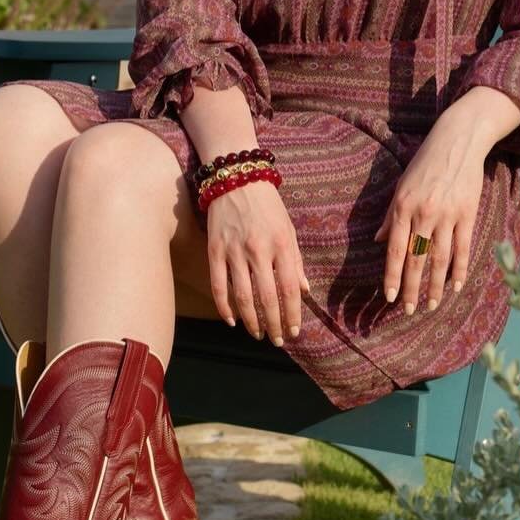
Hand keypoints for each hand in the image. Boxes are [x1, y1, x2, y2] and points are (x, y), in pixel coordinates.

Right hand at [205, 179, 311, 346]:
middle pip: (266, 297)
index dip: (293, 313)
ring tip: (258, 334)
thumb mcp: (289, 229)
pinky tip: (232, 321)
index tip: (295, 330)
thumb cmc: (268, 205)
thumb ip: (296, 261)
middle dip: (274, 324)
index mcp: (281, 244)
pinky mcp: (215, 250)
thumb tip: (305, 291)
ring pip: (242, 296)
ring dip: (251, 321)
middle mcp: (258, 250)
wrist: (237, 179)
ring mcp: (234, 251)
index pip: (290, 288)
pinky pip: (218, 285)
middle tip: (278, 340)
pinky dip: (224, 307)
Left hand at [373, 118, 485, 313]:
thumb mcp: (401, 186)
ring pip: (439, 259)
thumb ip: (391, 215)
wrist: (457, 141)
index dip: (393, 276)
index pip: (396, 250)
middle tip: (408, 310)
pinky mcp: (468, 214)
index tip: (390, 297)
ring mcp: (448, 215)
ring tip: (430, 305)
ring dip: (434, 286)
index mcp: (403, 207)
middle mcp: (424, 213)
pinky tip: (456, 287)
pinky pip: (463, 248)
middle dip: (411, 288)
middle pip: (416, 259)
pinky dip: (460, 270)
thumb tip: (378, 240)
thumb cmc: (425, 163)